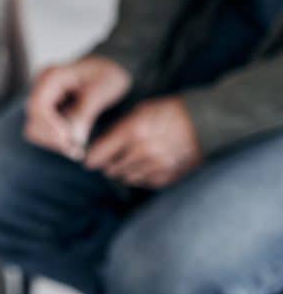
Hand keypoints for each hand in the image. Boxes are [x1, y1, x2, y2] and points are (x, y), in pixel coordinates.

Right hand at [24, 55, 131, 159]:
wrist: (112, 69)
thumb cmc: (108, 74)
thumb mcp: (100, 92)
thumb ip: (85, 114)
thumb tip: (74, 139)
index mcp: (51, 77)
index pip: (37, 106)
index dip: (50, 126)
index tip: (68, 139)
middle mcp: (41, 88)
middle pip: (33, 122)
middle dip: (53, 139)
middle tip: (77, 150)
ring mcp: (42, 101)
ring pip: (35, 131)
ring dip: (54, 144)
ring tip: (77, 150)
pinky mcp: (47, 112)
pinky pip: (43, 133)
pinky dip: (56, 143)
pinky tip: (74, 144)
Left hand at [84, 96, 201, 188]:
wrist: (205, 121)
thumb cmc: (169, 111)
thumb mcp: (140, 111)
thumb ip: (119, 129)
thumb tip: (100, 145)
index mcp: (132, 131)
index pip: (99, 154)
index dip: (91, 159)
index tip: (89, 160)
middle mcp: (142, 151)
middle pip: (111, 169)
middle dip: (108, 164)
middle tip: (110, 159)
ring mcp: (156, 166)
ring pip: (126, 178)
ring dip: (124, 171)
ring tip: (128, 161)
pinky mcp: (168, 175)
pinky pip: (144, 183)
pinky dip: (140, 177)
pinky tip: (144, 166)